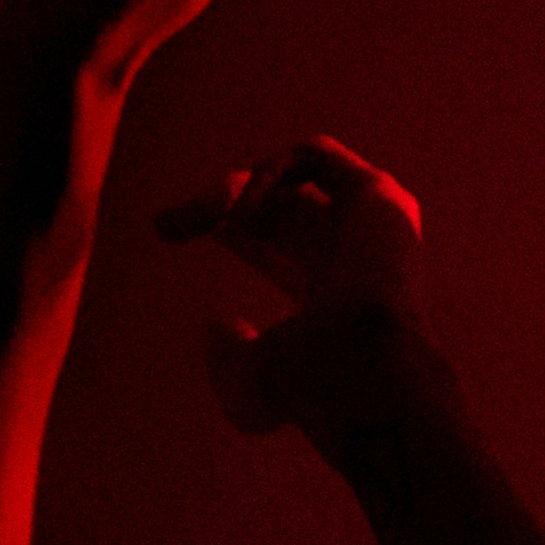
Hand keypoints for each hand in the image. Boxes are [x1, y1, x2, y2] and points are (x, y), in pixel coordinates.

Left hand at [160, 135, 433, 434]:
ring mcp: (371, 222)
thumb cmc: (308, 391)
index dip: (227, 222)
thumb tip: (214, 322)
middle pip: (275, 202)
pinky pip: (314, 153)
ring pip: (290, 175)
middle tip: (163, 226)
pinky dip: (270, 173)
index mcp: (331, 292)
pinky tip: (250, 210)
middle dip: (213, 202)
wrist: (356, 372)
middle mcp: (355, 252)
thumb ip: (226, 358)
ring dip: (236, 189)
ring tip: (213, 219)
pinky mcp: (381, 196)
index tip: (168, 228)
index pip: (277, 238)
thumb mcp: (247, 386)